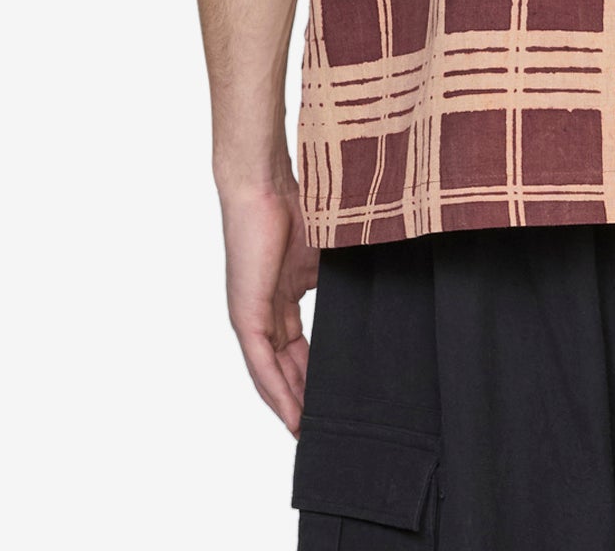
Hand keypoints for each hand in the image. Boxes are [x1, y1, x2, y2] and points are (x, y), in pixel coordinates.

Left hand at [218, 176, 318, 431]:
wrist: (267, 183)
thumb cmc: (298, 205)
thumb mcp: (325, 254)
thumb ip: (338, 281)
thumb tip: (369, 297)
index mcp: (282, 296)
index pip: (296, 349)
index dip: (312, 377)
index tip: (332, 398)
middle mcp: (262, 311)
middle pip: (283, 368)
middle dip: (302, 399)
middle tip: (323, 426)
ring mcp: (251, 314)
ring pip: (269, 373)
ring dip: (288, 404)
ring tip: (307, 431)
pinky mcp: (245, 314)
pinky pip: (260, 363)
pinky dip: (276, 391)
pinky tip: (291, 414)